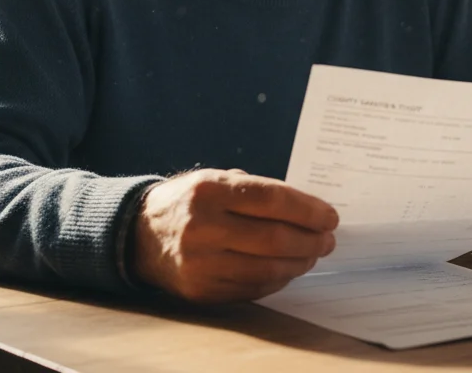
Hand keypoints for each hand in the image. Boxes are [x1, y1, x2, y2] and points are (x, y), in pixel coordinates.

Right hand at [131, 169, 338, 302]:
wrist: (141, 235)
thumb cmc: (190, 202)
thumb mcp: (217, 180)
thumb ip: (258, 192)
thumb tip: (309, 210)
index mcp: (209, 191)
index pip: (271, 199)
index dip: (308, 210)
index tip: (330, 216)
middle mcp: (202, 227)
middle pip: (274, 238)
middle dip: (311, 240)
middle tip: (328, 239)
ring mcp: (201, 263)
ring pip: (267, 268)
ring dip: (300, 263)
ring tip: (313, 254)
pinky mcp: (202, 290)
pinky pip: (253, 287)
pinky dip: (278, 279)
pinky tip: (288, 268)